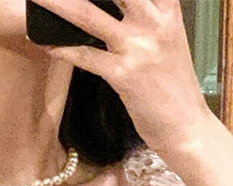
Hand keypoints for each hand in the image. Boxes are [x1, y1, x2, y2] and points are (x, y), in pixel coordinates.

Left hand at [33, 0, 210, 154]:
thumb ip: (146, 16)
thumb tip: (113, 5)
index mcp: (167, 10)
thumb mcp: (168, 39)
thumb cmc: (174, 84)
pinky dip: (61, 49)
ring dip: (58, 4)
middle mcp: (153, 22)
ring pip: (89, 16)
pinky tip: (45, 43)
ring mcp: (137, 48)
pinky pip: (84, 56)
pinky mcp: (122, 75)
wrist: (186, 126)